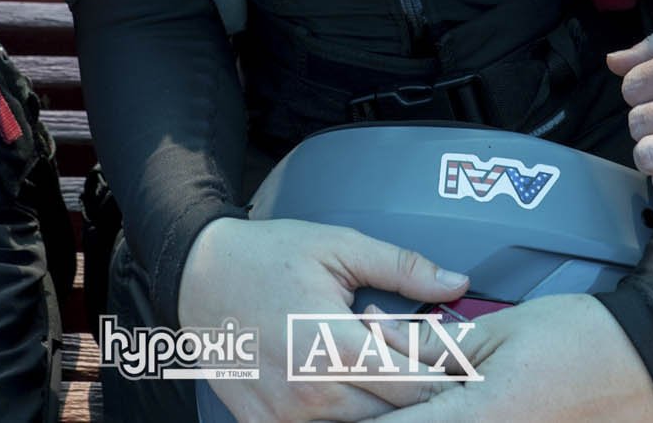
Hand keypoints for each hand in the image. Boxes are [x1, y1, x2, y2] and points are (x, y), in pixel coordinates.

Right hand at [180, 216, 468, 422]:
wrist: (196, 277)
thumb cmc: (268, 257)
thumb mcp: (338, 247)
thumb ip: (402, 268)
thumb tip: (456, 282)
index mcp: (333, 346)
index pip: (417, 388)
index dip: (443, 375)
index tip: (453, 360)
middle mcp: (311, 393)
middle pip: (395, 416)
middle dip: (414, 392)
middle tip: (414, 360)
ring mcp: (287, 417)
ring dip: (379, 404)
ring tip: (373, 365)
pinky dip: (343, 412)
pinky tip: (341, 381)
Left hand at [392, 295, 652, 422]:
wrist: (646, 360)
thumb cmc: (579, 338)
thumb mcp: (497, 330)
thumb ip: (435, 345)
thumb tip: (382, 338)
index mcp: (476, 417)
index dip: (367, 409)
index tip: (345, 395)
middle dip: (395, 411)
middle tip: (382, 390)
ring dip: (426, 415)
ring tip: (422, 392)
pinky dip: (455, 417)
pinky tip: (453, 404)